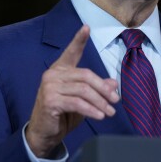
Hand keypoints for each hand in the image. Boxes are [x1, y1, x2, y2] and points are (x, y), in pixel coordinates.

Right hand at [25, 25, 119, 157]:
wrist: (44, 133)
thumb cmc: (62, 114)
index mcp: (60, 69)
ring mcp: (50, 86)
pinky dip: (91, 110)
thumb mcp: (83, 101)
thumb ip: (96, 90)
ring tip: (110, 112)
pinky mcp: (50, 100)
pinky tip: (100, 116)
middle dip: (103, 88)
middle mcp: (53, 74)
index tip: (87, 27)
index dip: (79, 40)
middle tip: (116, 100)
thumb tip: (113, 83)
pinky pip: (77, 103)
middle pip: (85, 75)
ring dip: (100, 102)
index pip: (71, 52)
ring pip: (83, 90)